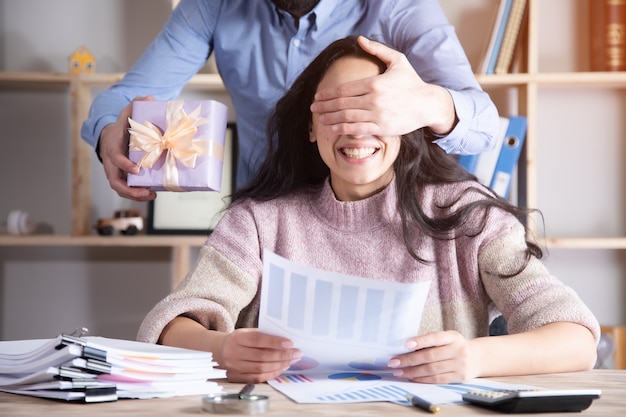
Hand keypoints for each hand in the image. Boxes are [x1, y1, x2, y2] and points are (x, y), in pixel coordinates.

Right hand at [98, 96, 156, 200]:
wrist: (110, 137)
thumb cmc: (120, 127)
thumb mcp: (126, 114)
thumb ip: (135, 105)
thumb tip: (149, 98)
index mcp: (112, 148)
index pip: (116, 159)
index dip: (125, 165)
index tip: (137, 169)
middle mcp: (111, 163)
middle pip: (115, 181)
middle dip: (130, 189)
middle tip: (147, 191)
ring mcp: (115, 172)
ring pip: (121, 189)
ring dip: (135, 195)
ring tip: (151, 195)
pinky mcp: (121, 178)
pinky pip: (127, 190)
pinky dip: (137, 194)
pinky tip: (151, 193)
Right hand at [220, 328, 302, 382]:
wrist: (220, 350)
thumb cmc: (240, 340)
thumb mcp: (248, 332)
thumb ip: (264, 335)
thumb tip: (286, 340)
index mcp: (237, 338)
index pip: (258, 340)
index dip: (275, 342)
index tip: (290, 343)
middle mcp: (233, 353)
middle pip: (261, 356)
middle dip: (282, 355)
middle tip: (296, 353)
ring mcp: (234, 367)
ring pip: (261, 369)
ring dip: (280, 365)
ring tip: (292, 360)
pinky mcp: (236, 378)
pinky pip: (258, 378)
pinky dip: (272, 373)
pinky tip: (282, 368)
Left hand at [310, 36, 455, 136]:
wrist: (428, 104)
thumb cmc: (411, 82)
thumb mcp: (397, 61)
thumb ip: (377, 50)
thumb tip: (360, 39)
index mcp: (374, 83)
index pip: (344, 89)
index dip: (328, 93)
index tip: (318, 95)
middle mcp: (374, 100)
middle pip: (342, 104)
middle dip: (324, 106)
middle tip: (313, 107)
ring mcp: (377, 115)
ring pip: (346, 117)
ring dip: (329, 118)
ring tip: (319, 118)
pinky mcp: (382, 128)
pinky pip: (357, 129)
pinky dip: (342, 128)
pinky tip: (332, 127)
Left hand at [387, 330, 477, 383]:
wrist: (478, 358)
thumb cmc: (455, 346)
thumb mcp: (448, 338)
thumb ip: (431, 341)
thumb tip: (406, 348)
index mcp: (453, 337)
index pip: (435, 338)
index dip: (421, 341)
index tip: (406, 344)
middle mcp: (458, 350)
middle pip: (430, 356)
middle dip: (409, 360)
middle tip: (394, 362)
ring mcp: (460, 365)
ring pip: (432, 370)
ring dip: (413, 372)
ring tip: (399, 372)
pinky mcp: (459, 377)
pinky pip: (437, 379)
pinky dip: (423, 379)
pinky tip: (412, 378)